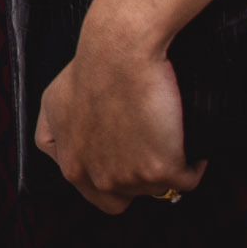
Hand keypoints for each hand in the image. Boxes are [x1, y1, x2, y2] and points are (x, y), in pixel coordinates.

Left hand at [33, 30, 205, 213]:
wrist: (118, 50)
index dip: (118, 177)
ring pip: (160, 186)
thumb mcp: (53, 105)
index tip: (129, 156)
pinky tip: (187, 140)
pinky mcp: (160, 169)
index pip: (101, 197)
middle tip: (149, 142)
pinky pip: (188, 179)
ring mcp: (129, 177)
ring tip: (163, 130)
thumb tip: (65, 157)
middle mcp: (98, 179)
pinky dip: (193, 163)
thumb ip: (54, 138)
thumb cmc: (90, 68)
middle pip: (132, 194)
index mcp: (72, 167)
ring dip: (167, 164)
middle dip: (142, 173)